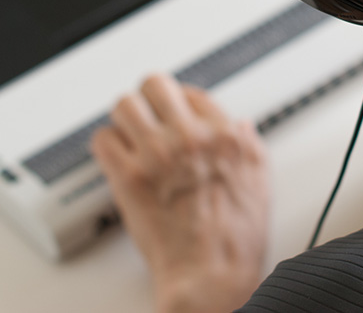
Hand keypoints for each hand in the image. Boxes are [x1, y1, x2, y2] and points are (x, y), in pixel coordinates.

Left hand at [91, 75, 269, 312]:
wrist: (210, 276)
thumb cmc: (235, 239)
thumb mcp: (260, 182)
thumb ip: (249, 146)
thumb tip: (241, 127)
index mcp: (224, 136)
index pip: (193, 93)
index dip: (181, 103)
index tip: (174, 113)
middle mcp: (190, 138)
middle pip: (156, 86)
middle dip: (150, 100)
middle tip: (147, 114)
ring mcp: (157, 155)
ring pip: (124, 106)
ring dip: (125, 119)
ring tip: (128, 133)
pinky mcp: (129, 177)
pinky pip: (103, 140)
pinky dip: (106, 146)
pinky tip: (115, 157)